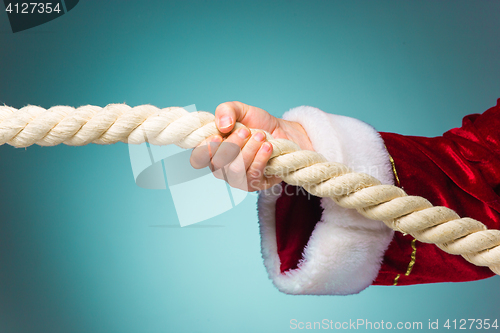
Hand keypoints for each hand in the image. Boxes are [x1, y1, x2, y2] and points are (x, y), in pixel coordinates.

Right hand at [190, 101, 313, 191]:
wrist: (283, 132)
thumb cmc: (258, 123)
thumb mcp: (241, 110)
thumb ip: (226, 110)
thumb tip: (222, 126)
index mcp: (212, 150)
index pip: (198, 158)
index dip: (205, 149)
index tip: (219, 135)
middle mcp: (221, 167)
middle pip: (217, 164)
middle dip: (233, 145)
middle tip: (247, 130)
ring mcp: (238, 179)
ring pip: (235, 170)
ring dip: (248, 151)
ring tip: (261, 136)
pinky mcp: (255, 185)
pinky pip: (252, 176)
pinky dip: (261, 159)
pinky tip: (268, 147)